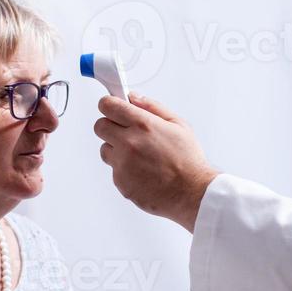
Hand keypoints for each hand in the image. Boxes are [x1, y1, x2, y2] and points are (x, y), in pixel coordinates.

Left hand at [93, 93, 218, 231]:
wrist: (192, 192)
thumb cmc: (188, 160)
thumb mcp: (178, 125)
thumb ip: (153, 107)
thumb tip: (134, 97)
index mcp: (142, 124)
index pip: (108, 105)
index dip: (109, 104)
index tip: (112, 107)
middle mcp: (129, 142)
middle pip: (99, 126)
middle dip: (110, 126)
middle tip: (124, 132)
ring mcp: (122, 163)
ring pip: (105, 149)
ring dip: (116, 150)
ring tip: (138, 156)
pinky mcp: (120, 181)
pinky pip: (114, 170)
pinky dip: (124, 169)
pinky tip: (142, 171)